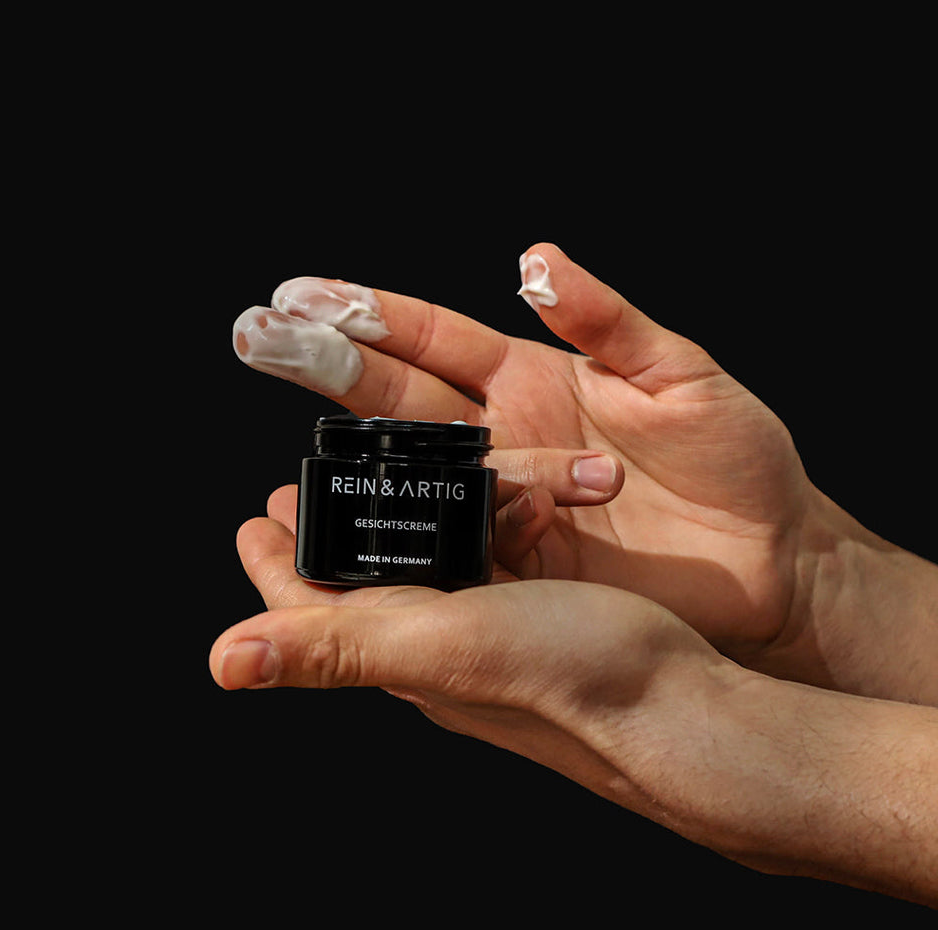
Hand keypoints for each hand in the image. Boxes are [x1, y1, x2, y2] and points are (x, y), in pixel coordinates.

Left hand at [209, 505, 937, 907]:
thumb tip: (222, 663)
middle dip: (338, 530)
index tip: (255, 513)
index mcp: (395, 651)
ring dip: (416, 519)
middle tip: (319, 481)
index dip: (273, 562)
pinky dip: (487, 523)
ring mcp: (482, 632)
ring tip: (414, 475)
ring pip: (429, 562)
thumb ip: (334, 647)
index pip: (305, 607)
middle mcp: (430, 647)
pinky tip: (504, 501)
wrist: (679, 705)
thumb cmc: (566, 679)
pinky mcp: (532, 616)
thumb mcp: (439, 646)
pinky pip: (491, 558)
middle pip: (360, 580)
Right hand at [233, 244, 811, 669]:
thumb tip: (535, 262)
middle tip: (258, 337)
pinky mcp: (517, 567)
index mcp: (534, 379)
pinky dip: (398, 545)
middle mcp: (503, 437)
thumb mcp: (682, 376)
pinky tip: (348, 539)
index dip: (370, 315)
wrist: (773, 561)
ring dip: (349, 463)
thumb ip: (607, 323)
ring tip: (283, 460)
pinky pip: (447, 550)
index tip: (304, 294)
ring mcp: (504, 505)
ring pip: (410, 477)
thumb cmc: (740, 461)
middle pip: (398, 400)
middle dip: (327, 365)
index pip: (434, 339)